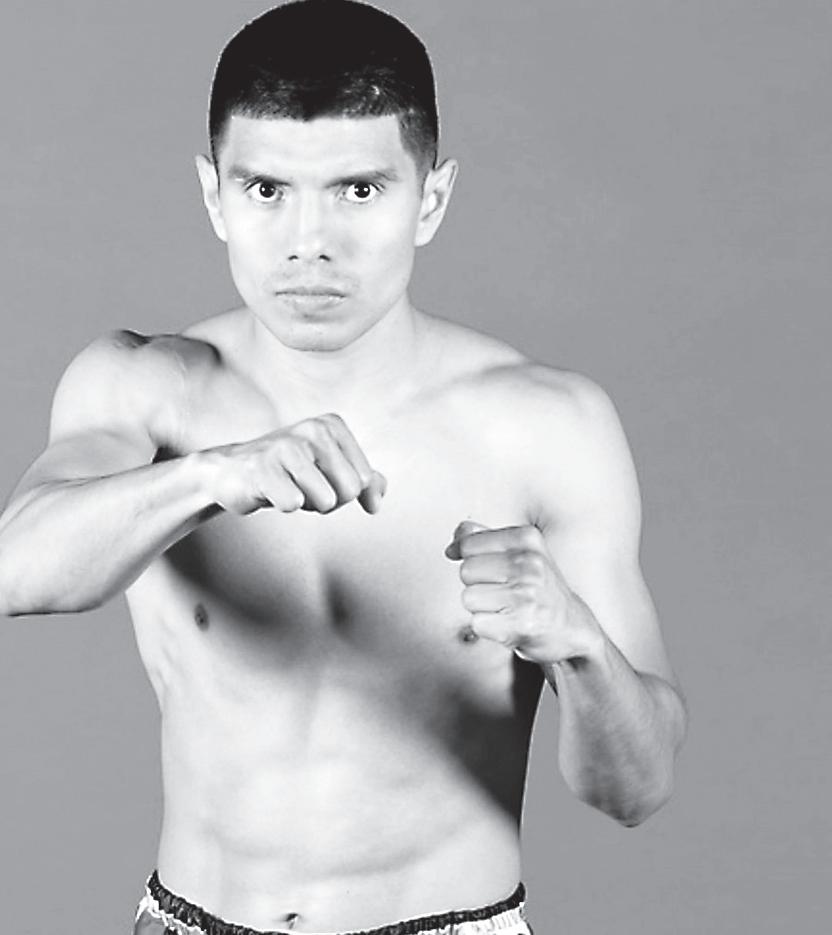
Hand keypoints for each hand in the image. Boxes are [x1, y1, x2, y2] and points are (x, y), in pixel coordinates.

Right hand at [204, 412, 386, 515]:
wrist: (231, 473)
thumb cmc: (288, 473)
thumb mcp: (332, 472)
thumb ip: (366, 482)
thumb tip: (376, 503)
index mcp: (332, 425)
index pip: (364, 480)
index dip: (343, 491)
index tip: (318, 478)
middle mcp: (313, 429)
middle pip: (349, 492)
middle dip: (328, 501)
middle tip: (301, 486)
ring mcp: (287, 446)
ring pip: (327, 502)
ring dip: (306, 505)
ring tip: (286, 486)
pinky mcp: (263, 467)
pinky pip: (294, 505)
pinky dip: (282, 505)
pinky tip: (268, 490)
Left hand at [445, 520, 600, 664]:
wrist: (572, 628)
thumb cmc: (541, 590)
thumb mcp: (520, 552)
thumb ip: (484, 538)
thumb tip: (454, 542)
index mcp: (527, 539)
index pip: (469, 543)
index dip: (471, 560)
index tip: (490, 571)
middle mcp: (529, 563)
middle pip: (466, 571)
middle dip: (479, 585)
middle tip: (504, 593)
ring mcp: (527, 593)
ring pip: (468, 598)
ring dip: (483, 608)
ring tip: (507, 608)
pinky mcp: (522, 623)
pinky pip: (477, 623)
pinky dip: (488, 628)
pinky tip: (510, 624)